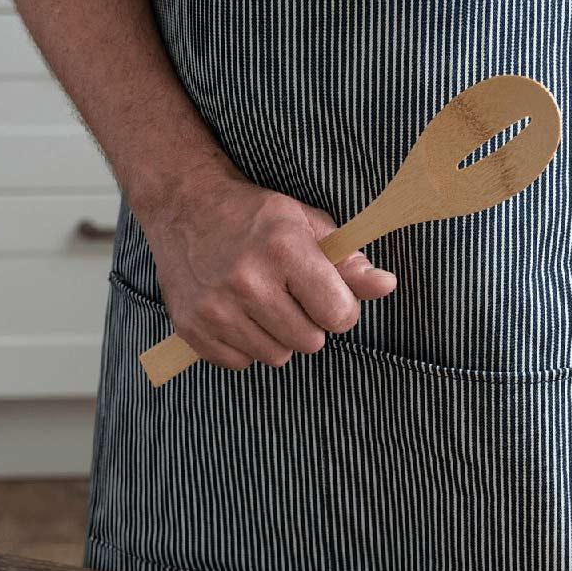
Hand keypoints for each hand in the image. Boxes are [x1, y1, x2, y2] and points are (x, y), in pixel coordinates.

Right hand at [141, 167, 396, 368]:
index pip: (339, 315)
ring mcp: (216, 308)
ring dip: (277, 336)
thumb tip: (387, 285)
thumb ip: (349, 262)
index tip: (327, 295)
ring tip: (262, 303)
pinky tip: (237, 313)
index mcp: (283, 249)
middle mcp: (247, 281)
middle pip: (310, 342)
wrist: (184, 207)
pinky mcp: (192, 329)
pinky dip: (245, 345)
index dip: (340, 309)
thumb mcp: (308, 226)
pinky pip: (242, 362)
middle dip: (309, 323)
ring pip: (277, 356)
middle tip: (289, 295)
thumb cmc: (256, 218)